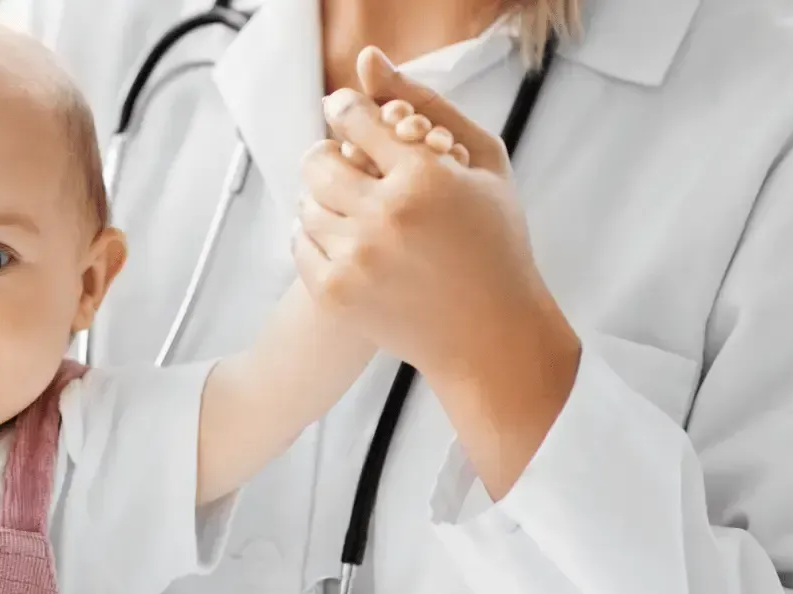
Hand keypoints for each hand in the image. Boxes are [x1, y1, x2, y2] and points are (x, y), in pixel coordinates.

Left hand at [295, 48, 576, 389]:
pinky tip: (346, 240)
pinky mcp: (335, 295)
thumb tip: (366, 60)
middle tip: (343, 165)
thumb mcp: (482, 162)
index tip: (346, 114)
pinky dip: (316, 238)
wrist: (488, 333)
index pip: (353, 120)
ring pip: (305, 205)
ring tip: (354, 209)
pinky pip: (298, 245)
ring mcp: (355, 259)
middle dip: (328, 157)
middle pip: (316, 161)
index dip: (345, 112)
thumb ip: (427, 104)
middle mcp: (384, 217)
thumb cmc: (494, 241)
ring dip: (325, 201)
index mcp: (424, 178)